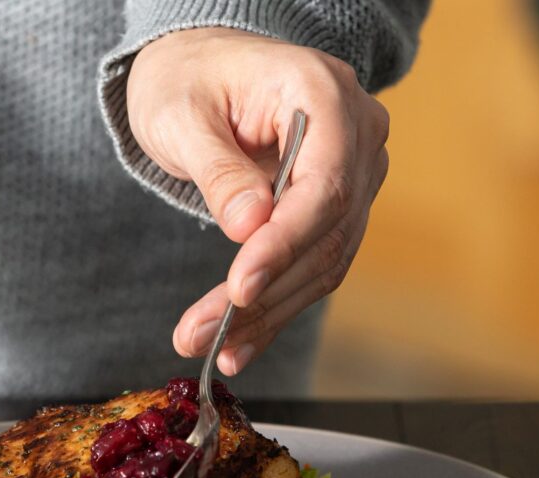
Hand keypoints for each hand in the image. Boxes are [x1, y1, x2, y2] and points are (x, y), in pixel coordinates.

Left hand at [127, 28, 389, 374]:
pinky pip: (313, 265)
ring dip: (268, 313)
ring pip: (324, 261)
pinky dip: (276, 307)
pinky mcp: (337, 208)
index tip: (240, 289)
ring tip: (212, 347)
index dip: (284, 245)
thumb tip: (249, 228)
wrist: (203, 68)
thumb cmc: (189, 78)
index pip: (323, 185)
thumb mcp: (181, 114)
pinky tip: (239, 343)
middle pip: (326, 233)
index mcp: (325, 93)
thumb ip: (218, 169)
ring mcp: (354, 174)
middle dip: (264, 294)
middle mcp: (357, 135)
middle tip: (202, 335)